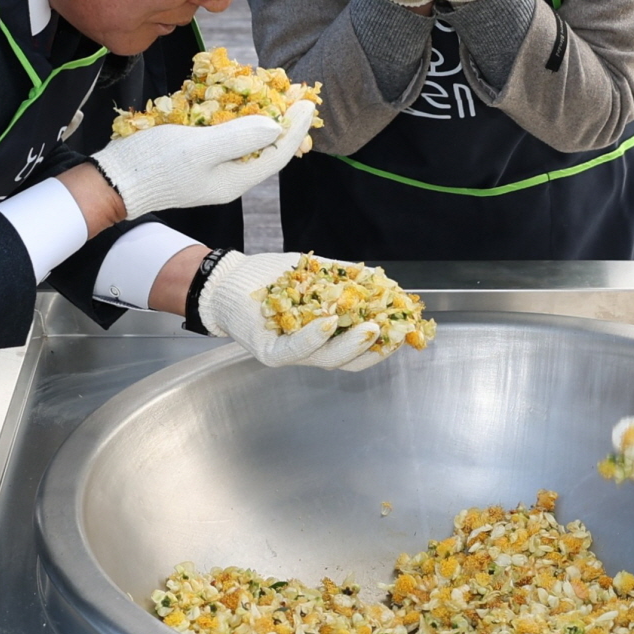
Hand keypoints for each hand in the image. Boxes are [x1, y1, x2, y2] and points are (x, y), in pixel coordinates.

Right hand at [90, 102, 314, 221]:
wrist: (111, 181)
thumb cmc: (153, 165)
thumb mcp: (198, 148)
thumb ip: (238, 136)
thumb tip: (276, 126)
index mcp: (234, 181)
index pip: (277, 154)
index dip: (296, 128)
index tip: (308, 102)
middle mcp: (227, 178)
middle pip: (263, 147)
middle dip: (280, 121)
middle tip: (292, 94)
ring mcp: (210, 170)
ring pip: (243, 141)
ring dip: (255, 117)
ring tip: (266, 92)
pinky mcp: (194, 160)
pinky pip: (221, 138)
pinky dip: (228, 118)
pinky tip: (228, 99)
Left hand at [197, 250, 391, 370]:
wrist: (228, 279)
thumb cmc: (270, 278)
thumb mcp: (314, 273)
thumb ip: (344, 278)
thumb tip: (382, 279)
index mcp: (323, 337)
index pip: (358, 348)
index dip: (383, 341)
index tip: (406, 327)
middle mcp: (309, 351)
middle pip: (347, 360)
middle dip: (373, 347)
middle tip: (392, 330)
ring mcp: (289, 354)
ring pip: (325, 358)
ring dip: (350, 344)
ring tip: (369, 327)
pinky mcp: (268, 351)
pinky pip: (294, 349)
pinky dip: (313, 337)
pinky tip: (327, 323)